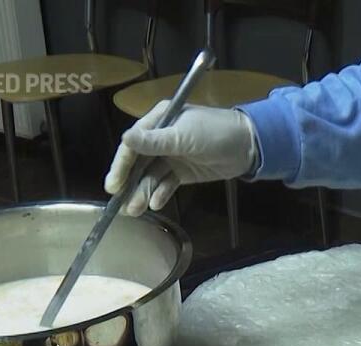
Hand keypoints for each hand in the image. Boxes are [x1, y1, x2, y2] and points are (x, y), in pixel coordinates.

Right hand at [103, 103, 258, 216]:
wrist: (247, 146)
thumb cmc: (215, 133)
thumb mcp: (184, 136)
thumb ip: (155, 142)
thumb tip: (125, 139)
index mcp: (159, 121)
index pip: (133, 144)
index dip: (121, 164)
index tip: (113, 184)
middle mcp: (161, 138)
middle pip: (138, 162)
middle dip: (129, 183)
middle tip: (119, 203)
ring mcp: (171, 156)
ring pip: (151, 176)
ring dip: (143, 192)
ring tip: (135, 210)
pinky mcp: (182, 172)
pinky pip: (166, 184)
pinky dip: (160, 194)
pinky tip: (156, 204)